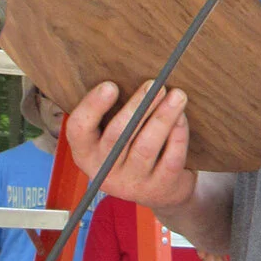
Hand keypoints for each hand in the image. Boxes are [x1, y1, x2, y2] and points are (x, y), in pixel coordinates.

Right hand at [66, 82, 195, 215]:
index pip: (78, 130)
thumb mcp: (113, 135)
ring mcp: (132, 184)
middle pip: (118, 136)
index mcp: (86, 153)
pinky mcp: (159, 188)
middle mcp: (105, 171)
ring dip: (162, 118)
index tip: (110, 85)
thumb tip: (128, 70)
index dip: (92, 107)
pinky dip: (178, 135)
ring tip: (177, 95)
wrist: (160, 190)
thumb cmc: (132, 148)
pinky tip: (182, 117)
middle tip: (155, 84)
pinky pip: (170, 159)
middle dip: (138, 107)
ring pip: (146, 147)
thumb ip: (113, 112)